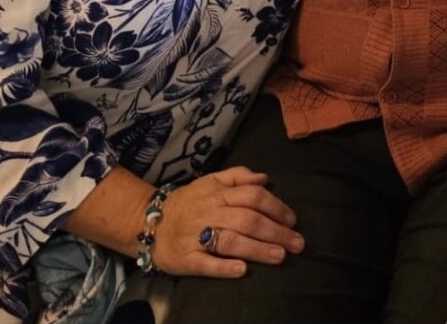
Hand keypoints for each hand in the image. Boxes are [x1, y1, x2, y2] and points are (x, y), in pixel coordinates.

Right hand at [155, 166, 303, 277]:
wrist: (149, 222)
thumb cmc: (189, 202)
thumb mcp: (211, 181)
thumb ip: (238, 176)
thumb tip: (265, 178)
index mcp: (218, 193)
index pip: (253, 196)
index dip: (276, 207)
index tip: (293, 220)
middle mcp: (210, 213)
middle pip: (247, 220)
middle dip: (275, 231)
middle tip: (297, 243)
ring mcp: (197, 236)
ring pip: (230, 241)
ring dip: (257, 249)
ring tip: (280, 256)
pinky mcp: (186, 259)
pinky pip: (205, 263)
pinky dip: (224, 267)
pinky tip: (241, 270)